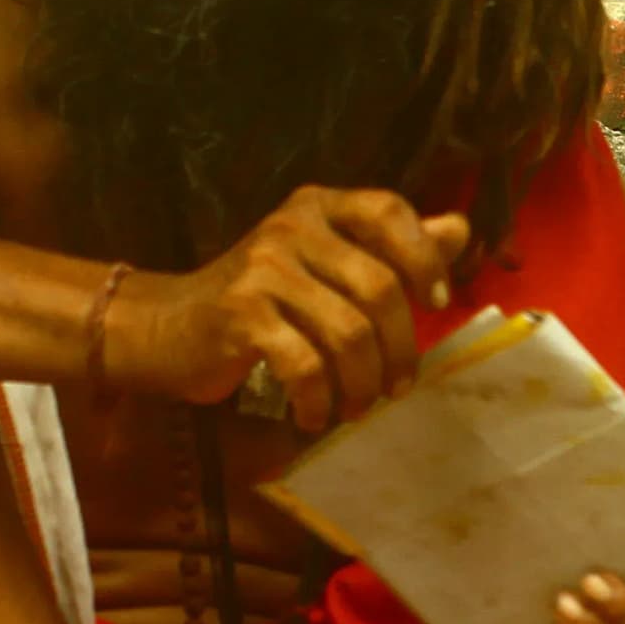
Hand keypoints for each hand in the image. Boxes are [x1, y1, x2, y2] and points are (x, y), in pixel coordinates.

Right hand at [105, 184, 469, 430]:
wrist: (164, 327)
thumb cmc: (256, 300)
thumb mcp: (323, 266)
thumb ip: (389, 248)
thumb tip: (461, 229)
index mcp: (318, 207)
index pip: (387, 210)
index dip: (423, 256)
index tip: (436, 303)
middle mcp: (292, 226)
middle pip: (379, 287)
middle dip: (400, 348)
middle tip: (398, 387)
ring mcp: (264, 269)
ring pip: (348, 333)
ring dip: (362, 383)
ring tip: (358, 407)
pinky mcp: (241, 314)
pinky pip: (304, 364)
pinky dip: (318, 400)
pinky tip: (314, 416)